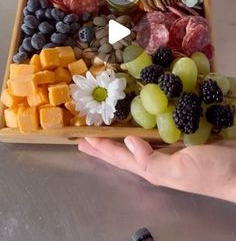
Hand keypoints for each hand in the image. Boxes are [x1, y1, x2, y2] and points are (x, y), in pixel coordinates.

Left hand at [79, 137, 235, 201]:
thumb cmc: (209, 172)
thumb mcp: (177, 171)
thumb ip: (150, 160)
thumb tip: (126, 143)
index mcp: (152, 168)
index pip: (119, 157)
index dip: (101, 148)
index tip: (82, 139)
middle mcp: (156, 160)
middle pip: (123, 151)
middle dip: (103, 146)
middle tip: (85, 138)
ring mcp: (167, 150)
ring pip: (136, 141)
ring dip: (119, 136)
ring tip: (105, 130)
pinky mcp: (179, 140)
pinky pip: (154, 133)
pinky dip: (142, 128)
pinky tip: (139, 123)